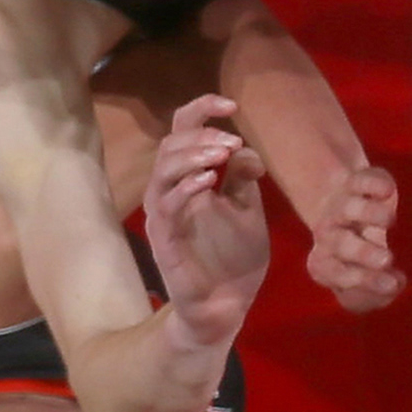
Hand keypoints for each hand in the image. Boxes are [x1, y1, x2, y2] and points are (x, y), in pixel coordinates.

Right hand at [142, 94, 270, 342]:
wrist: (226, 307)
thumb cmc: (233, 259)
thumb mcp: (247, 211)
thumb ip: (243, 179)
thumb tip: (246, 150)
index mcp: (190, 179)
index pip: (184, 130)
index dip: (202, 109)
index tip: (231, 104)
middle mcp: (171, 192)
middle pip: (170, 144)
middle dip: (201, 134)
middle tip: (230, 141)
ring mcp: (165, 215)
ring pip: (163, 170)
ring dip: (193, 155)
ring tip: (221, 154)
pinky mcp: (165, 239)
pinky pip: (167, 206)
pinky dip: (186, 188)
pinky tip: (209, 182)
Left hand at [302, 160, 404, 311]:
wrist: (334, 202)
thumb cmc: (354, 249)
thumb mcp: (362, 275)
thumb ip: (377, 287)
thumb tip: (395, 284)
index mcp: (324, 261)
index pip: (336, 273)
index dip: (362, 280)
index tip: (392, 286)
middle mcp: (328, 234)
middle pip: (339, 243)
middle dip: (362, 252)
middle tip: (387, 260)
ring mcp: (340, 205)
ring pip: (349, 208)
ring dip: (368, 213)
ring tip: (390, 221)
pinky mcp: (356, 181)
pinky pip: (361, 180)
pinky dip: (373, 184)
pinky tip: (387, 191)